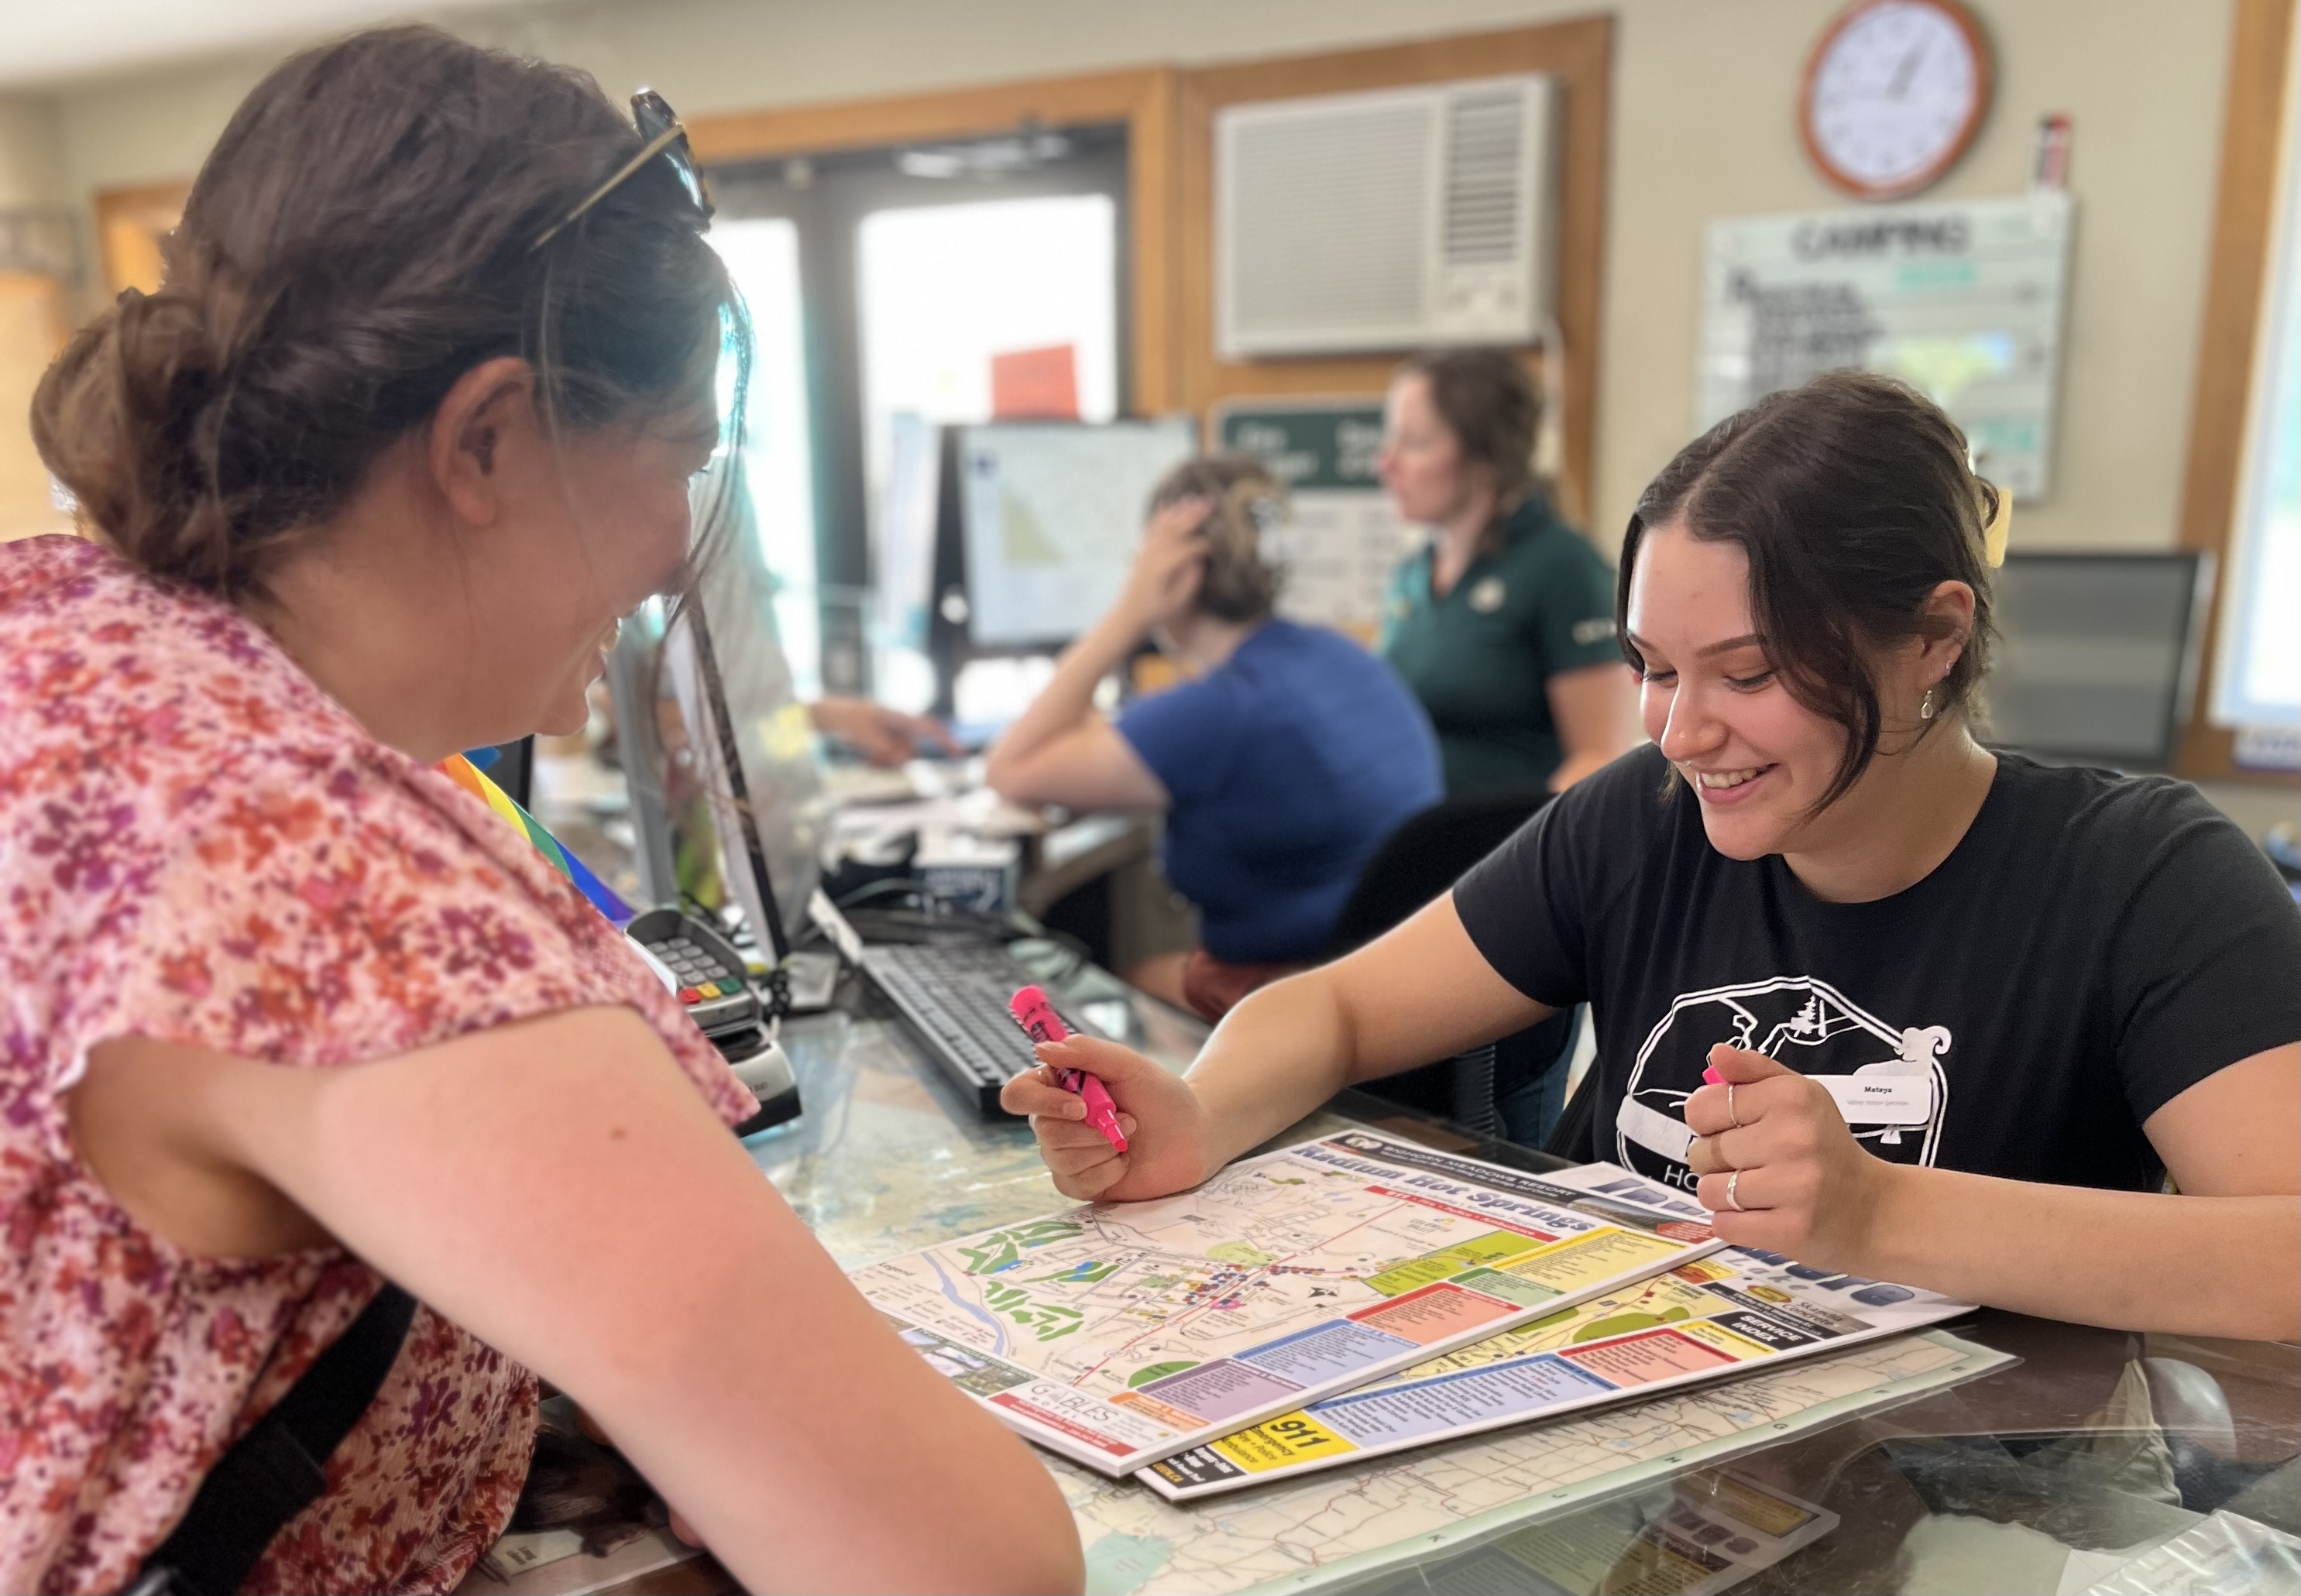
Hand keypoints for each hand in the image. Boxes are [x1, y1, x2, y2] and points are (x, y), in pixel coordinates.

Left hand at [808, 696, 961, 767]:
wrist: (827, 715)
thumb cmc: (847, 717)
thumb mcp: (866, 734)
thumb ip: (887, 749)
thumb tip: (904, 762)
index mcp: (899, 717)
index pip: (929, 728)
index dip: (946, 740)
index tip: (960, 754)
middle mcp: (898, 726)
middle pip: (911, 750)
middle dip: (898, 761)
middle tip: (877, 762)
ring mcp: (889, 734)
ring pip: (898, 757)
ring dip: (886, 763)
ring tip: (868, 760)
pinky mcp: (880, 741)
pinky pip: (888, 757)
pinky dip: (879, 762)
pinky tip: (867, 760)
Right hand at [999, 1033, 1211, 1201]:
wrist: (1194, 1137)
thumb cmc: (1162, 1095)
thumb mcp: (1129, 1065)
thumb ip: (1087, 1052)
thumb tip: (1042, 1048)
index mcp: (1058, 1086)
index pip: (1017, 1094)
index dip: (1041, 1101)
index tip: (1080, 1105)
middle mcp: (1055, 1120)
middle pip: (1043, 1130)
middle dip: (1091, 1127)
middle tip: (1127, 1118)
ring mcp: (1066, 1154)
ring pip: (1059, 1158)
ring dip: (1103, 1146)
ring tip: (1130, 1134)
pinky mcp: (1080, 1183)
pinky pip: (1076, 1183)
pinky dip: (1108, 1170)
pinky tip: (1125, 1160)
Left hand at [1112, 497, 1210, 632]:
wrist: (1129, 613)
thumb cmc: (1156, 611)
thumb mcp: (1177, 602)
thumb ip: (1189, 582)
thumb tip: (1198, 562)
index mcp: (1163, 567)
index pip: (1187, 549)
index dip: (1203, 545)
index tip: (1215, 545)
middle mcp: (1153, 554)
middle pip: (1176, 530)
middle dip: (1194, 515)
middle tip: (1210, 503)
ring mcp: (1146, 550)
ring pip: (1165, 525)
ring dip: (1181, 510)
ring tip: (1194, 497)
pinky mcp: (1143, 550)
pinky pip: (1153, 527)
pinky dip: (1161, 514)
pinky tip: (1168, 503)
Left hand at [1684, 1044, 1889, 1269]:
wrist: (1874, 1209)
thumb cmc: (1826, 1147)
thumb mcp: (1798, 1095)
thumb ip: (1753, 1071)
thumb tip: (1717, 1051)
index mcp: (1790, 1097)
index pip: (1701, 1108)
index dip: (1707, 1122)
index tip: (1729, 1128)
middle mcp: (1793, 1138)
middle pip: (1702, 1152)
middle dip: (1715, 1161)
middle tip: (1752, 1163)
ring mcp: (1794, 1186)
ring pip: (1709, 1191)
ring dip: (1723, 1195)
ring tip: (1756, 1190)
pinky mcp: (1791, 1229)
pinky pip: (1724, 1225)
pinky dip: (1733, 1222)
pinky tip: (1761, 1213)